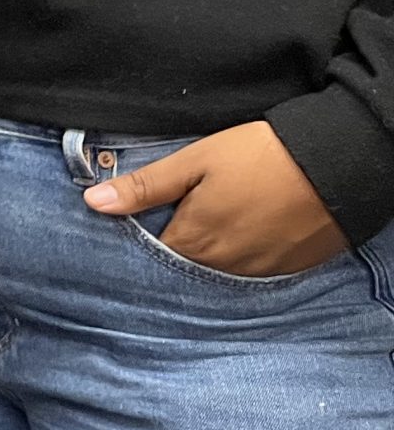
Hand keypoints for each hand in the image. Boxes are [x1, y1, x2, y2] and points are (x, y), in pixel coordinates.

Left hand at [83, 120, 347, 275]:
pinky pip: (251, 272)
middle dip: (173, 246)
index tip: (135, 221)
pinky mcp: (288, 269)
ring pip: (217, 270)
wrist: (334, 165)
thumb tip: (94, 202)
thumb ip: (145, 187)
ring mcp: (259, 271)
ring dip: (208, 253)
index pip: (153, 254)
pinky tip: (241, 231)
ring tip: (209, 221)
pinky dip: (240, 257)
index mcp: (196, 240)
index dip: (141, 237)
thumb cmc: (259, 156)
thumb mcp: (195, 161)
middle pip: (185, 266)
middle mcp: (225, 266)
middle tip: (173, 216)